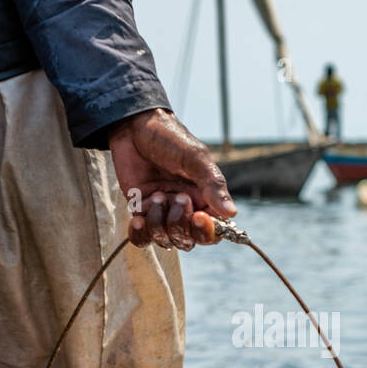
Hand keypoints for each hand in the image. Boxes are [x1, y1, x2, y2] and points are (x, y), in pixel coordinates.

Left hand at [107, 108, 236, 249]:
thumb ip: (212, 184)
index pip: (213, 231)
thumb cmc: (170, 138)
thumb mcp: (195, 157)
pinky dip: (141, 234)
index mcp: (206, 199)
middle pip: (189, 240)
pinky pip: (143, 238)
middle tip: (177, 197)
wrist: (135, 127)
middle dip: (181, 225)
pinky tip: (138, 218)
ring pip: (166, 240)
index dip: (207, 232)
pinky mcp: (142, 211)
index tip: (200, 217)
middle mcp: (186, 210)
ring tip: (156, 195)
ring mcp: (163, 212)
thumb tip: (231, 212)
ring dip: (160, 223)